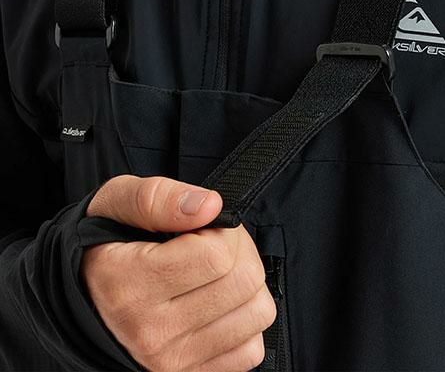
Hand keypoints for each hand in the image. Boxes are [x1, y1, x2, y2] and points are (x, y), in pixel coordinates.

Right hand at [81, 174, 276, 371]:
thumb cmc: (104, 244)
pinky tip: (217, 303)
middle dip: (240, 250)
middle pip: (243, 281)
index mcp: (128, 282)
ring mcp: (172, 360)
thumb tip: (211, 205)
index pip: (217, 254)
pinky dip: (244, 321)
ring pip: (257, 313)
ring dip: (248, 284)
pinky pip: (251, 349)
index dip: (221, 229)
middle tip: (214, 243)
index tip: (202, 226)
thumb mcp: (118, 202)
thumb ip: (160, 197)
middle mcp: (150, 330)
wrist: (79, 299)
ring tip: (217, 272)